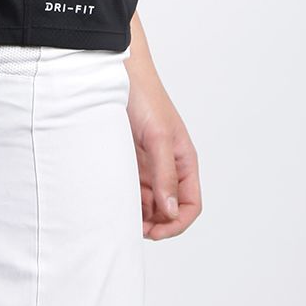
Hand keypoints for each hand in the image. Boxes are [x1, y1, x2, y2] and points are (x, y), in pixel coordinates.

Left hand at [125, 54, 201, 239]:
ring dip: (139, 213)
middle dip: (156, 224)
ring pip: (149, 202)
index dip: (177, 223)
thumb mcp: (158, 137)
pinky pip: (131, 188)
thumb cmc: (145, 97)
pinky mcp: (129, 160)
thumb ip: (165, 174)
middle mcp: (169, 166)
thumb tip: (172, 211)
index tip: (156, 232)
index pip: (191, 204)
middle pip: (169, 209)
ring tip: (121, 216)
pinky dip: (126, 199)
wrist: (118, 74)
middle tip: (133, 228)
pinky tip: (114, 202)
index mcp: (184, 161)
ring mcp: (148, 164)